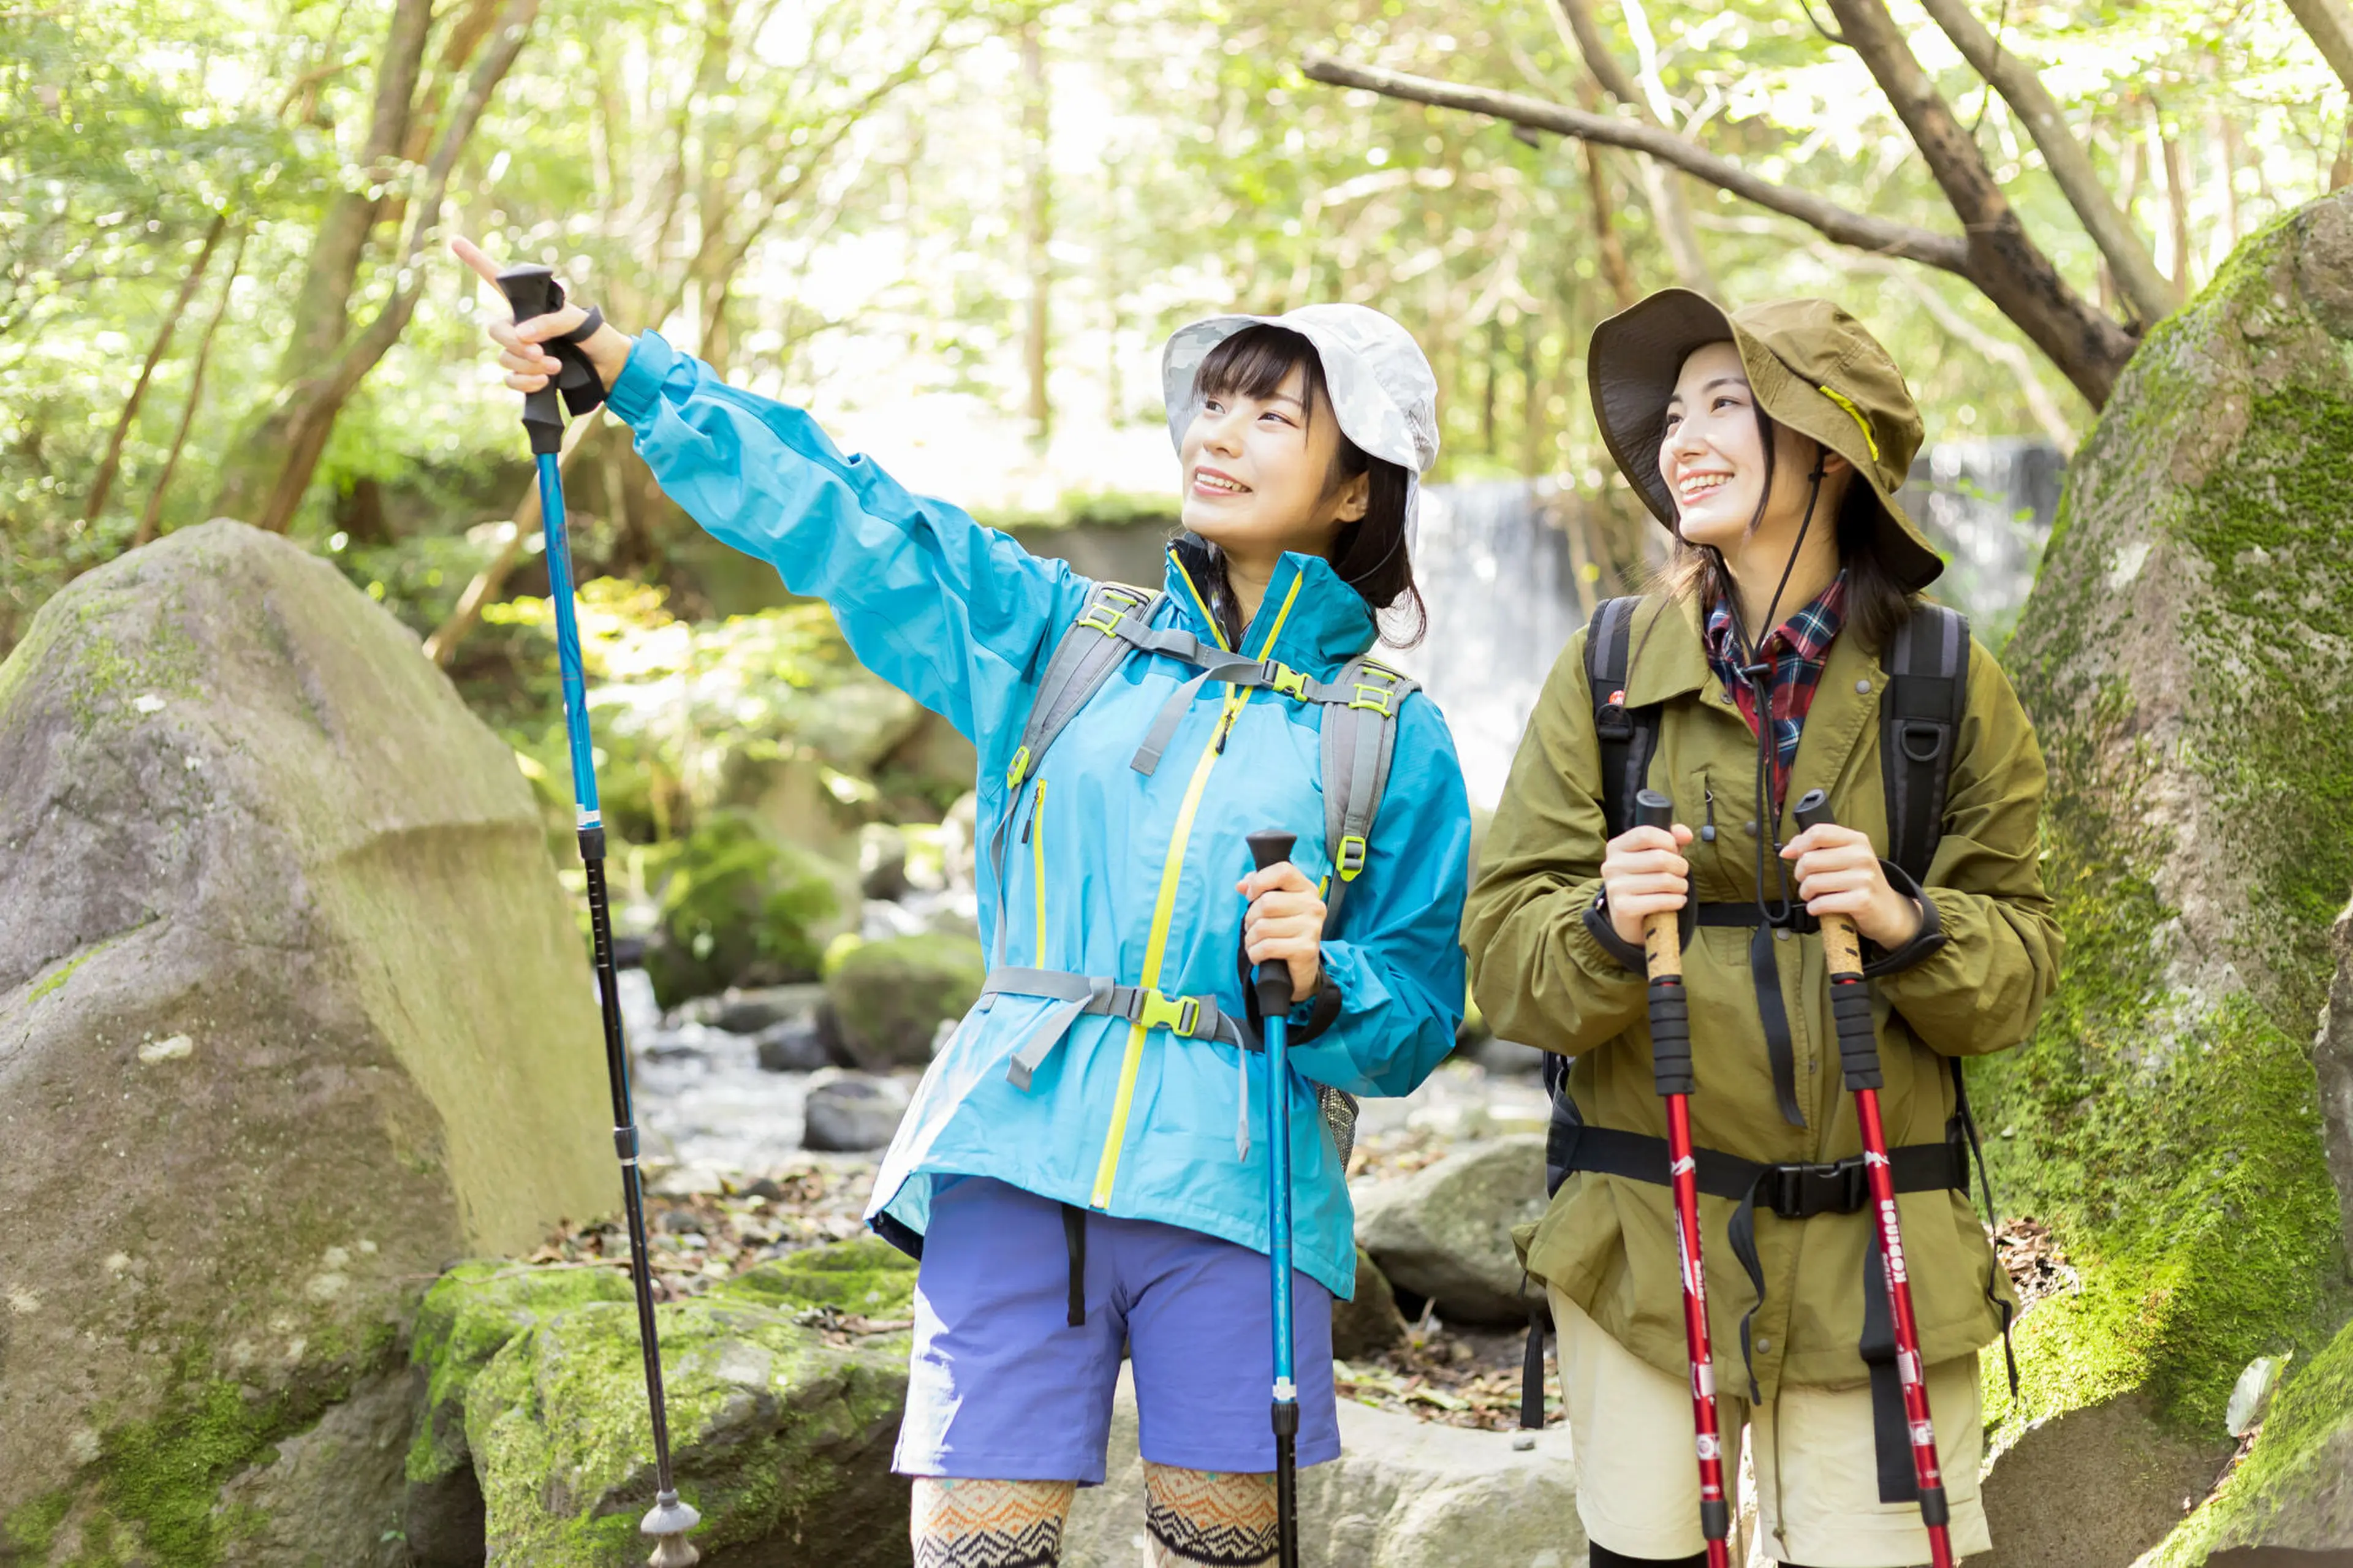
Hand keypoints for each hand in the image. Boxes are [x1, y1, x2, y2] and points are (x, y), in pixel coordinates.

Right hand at [451, 236, 634, 395]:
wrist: (609, 368)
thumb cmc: (595, 336)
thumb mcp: (578, 321)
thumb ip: (550, 322)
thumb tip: (522, 335)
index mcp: (529, 305)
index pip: (498, 280)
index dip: (476, 260)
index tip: (455, 241)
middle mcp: (520, 326)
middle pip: (496, 331)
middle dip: (514, 343)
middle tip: (541, 352)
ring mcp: (521, 351)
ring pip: (505, 358)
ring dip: (528, 364)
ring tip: (556, 365)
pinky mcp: (527, 374)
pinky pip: (511, 379)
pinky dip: (525, 381)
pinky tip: (544, 381)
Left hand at [1236, 861, 1325, 1005]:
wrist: (1301, 967)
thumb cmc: (1285, 931)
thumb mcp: (1275, 905)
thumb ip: (1259, 887)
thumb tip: (1241, 885)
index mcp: (1306, 888)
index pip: (1283, 871)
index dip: (1260, 881)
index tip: (1251, 896)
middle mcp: (1313, 905)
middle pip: (1267, 902)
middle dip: (1251, 918)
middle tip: (1253, 927)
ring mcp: (1312, 928)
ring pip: (1263, 927)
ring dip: (1251, 938)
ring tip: (1256, 943)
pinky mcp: (1306, 949)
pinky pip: (1267, 947)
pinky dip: (1255, 953)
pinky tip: (1258, 955)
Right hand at [1601, 821, 1693, 947]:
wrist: (1627, 917)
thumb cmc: (1643, 881)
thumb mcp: (1654, 856)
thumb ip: (1671, 840)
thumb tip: (1685, 834)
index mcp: (1615, 847)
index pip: (1646, 834)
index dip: (1668, 841)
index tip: (1673, 852)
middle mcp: (1611, 865)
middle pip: (1659, 858)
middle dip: (1680, 867)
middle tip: (1681, 874)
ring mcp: (1615, 887)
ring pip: (1664, 880)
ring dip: (1681, 885)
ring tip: (1680, 888)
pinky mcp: (1623, 908)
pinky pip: (1661, 900)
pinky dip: (1676, 901)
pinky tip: (1677, 901)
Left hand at [1780, 824, 1921, 948]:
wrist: (1887, 911)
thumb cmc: (1859, 882)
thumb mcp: (1844, 858)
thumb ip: (1816, 848)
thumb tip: (1787, 850)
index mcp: (1857, 840)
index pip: (1818, 833)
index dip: (1798, 845)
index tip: (1791, 855)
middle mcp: (1862, 856)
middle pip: (1808, 860)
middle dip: (1800, 874)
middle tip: (1807, 881)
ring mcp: (1864, 878)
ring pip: (1812, 882)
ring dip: (1805, 893)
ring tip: (1813, 895)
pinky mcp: (1862, 901)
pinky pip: (1822, 903)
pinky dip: (1814, 908)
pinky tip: (1819, 907)